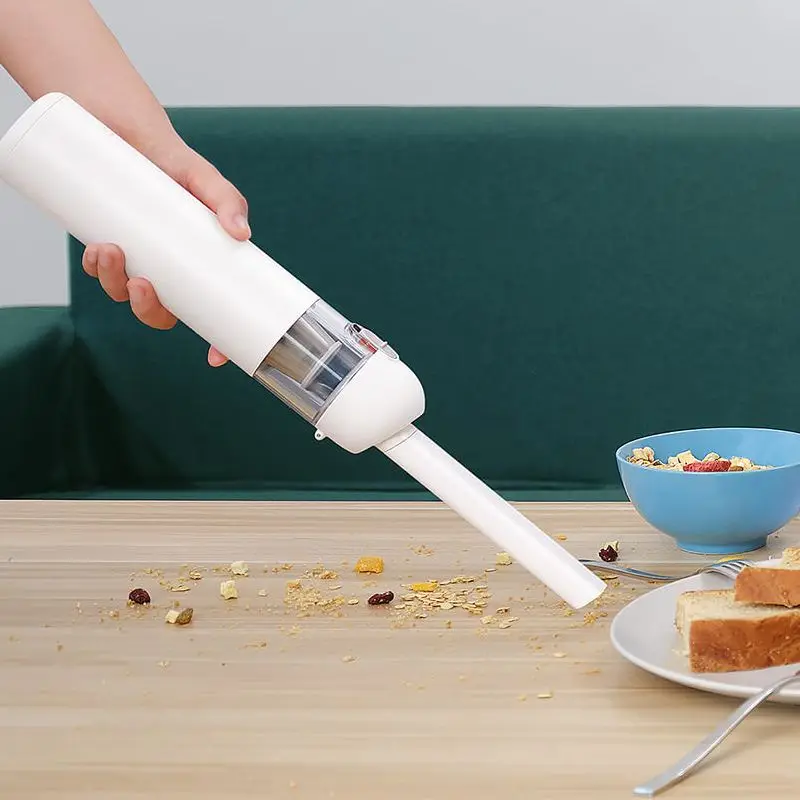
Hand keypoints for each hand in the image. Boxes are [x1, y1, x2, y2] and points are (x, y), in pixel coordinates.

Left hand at [81, 141, 249, 366]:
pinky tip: (97, 251)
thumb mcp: (203, 178)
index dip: (215, 341)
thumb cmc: (171, 159)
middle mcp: (168, 269)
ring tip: (111, 252)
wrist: (123, 128)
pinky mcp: (108, 243)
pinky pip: (101, 271)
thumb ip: (227, 200)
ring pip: (127, 294)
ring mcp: (137, 259)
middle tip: (144, 286)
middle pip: (162, 313)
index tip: (215, 358)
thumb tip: (242, 233)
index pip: (211, 314)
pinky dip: (98, 267)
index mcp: (198, 266)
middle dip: (148, 310)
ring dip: (116, 286)